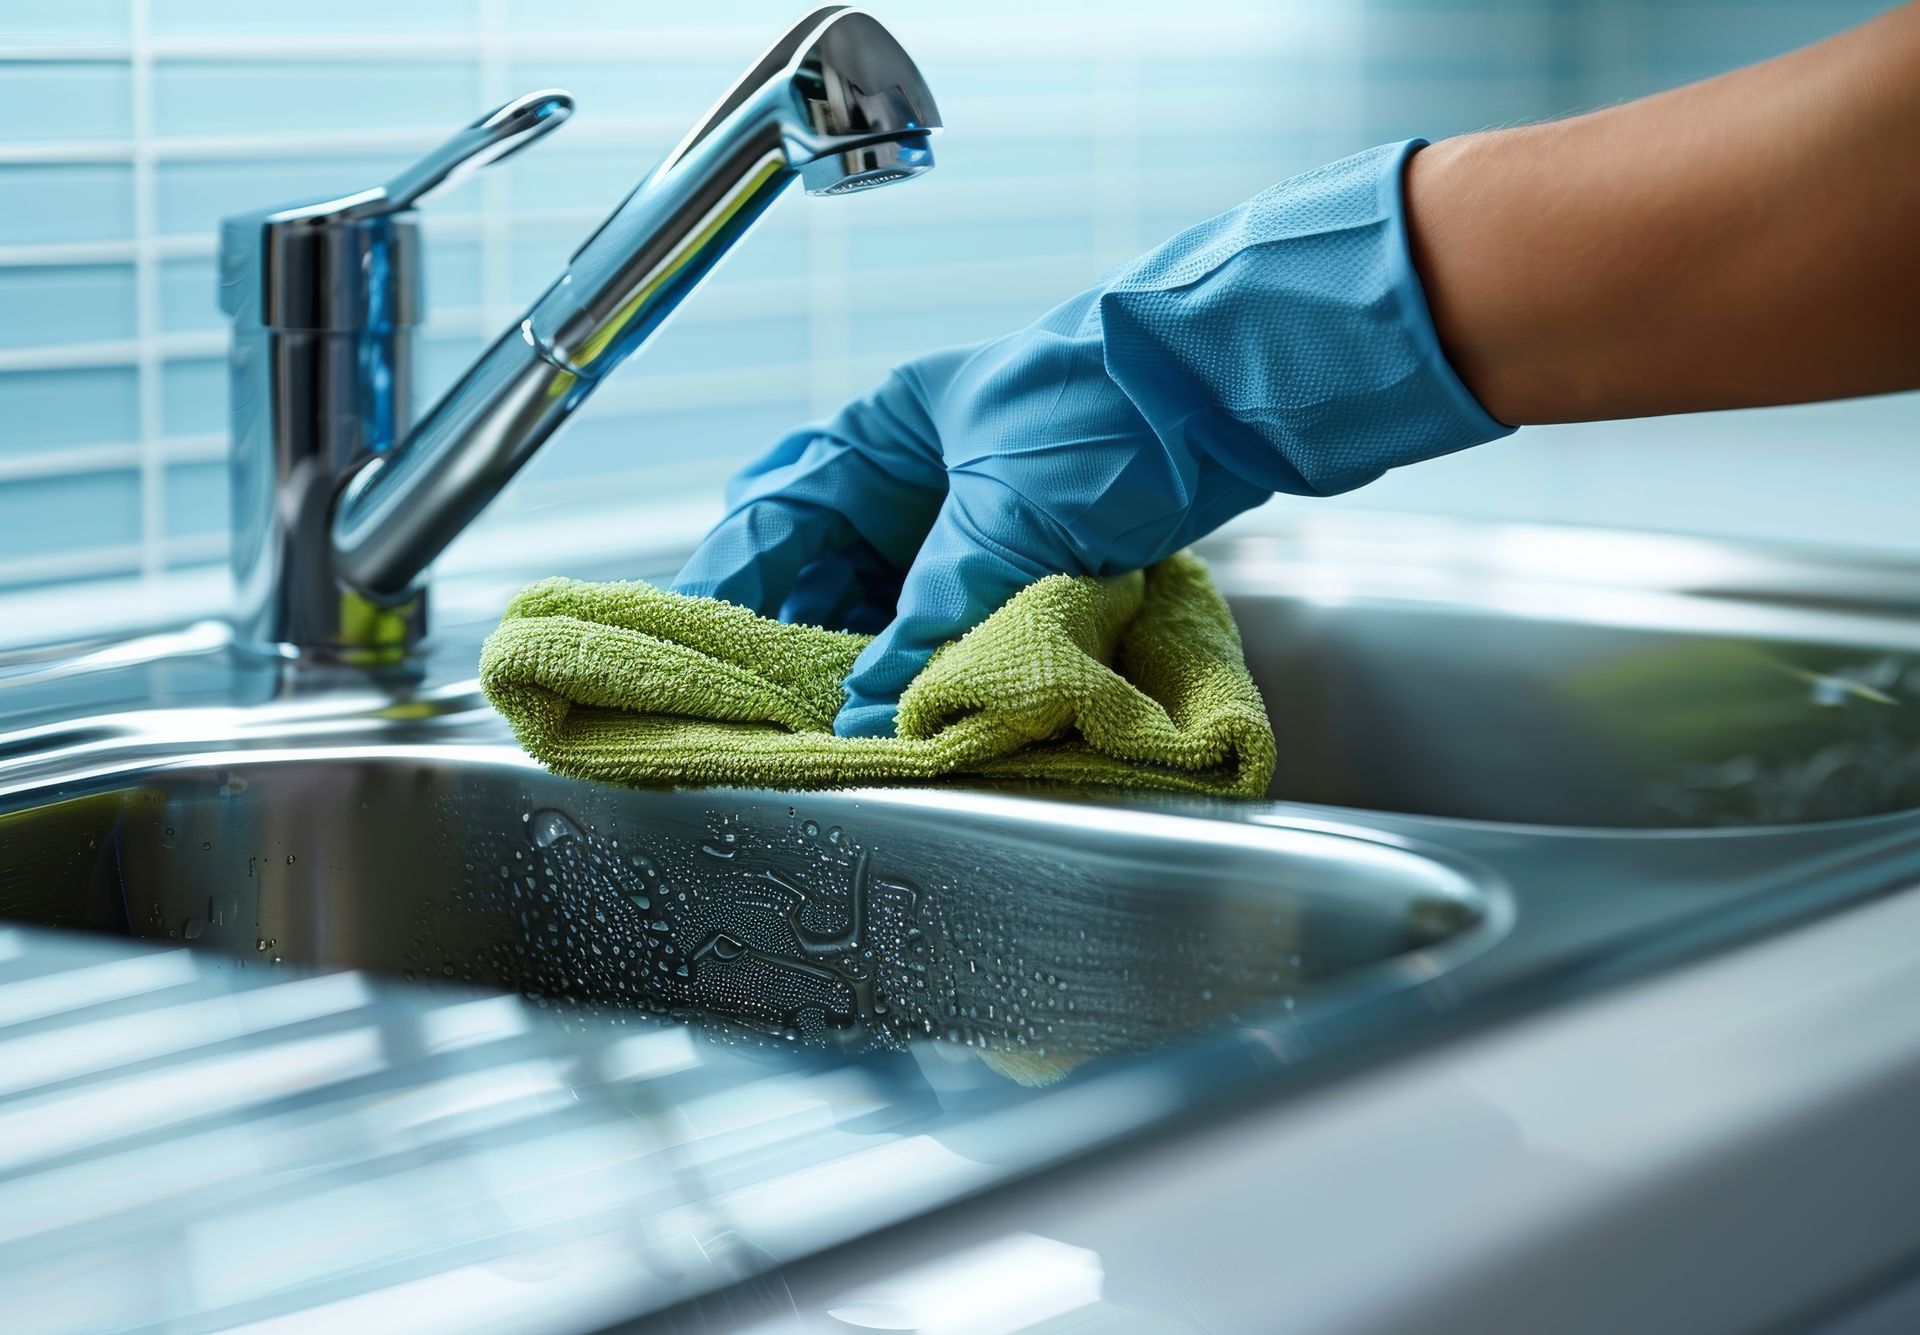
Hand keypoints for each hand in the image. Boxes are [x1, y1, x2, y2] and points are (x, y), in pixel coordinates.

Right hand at [675, 141, 1508, 735]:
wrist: (1228, 393)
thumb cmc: (1110, 413)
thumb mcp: (1001, 522)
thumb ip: (932, 620)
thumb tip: (872, 707)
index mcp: (882, 436)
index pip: (772, 516)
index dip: (730, 589)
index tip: (698, 657)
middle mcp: (911, 475)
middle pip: (818, 567)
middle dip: (792, 639)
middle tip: (770, 710)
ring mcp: (963, 514)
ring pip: (880, 599)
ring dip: (864, 659)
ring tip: (839, 723)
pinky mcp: (1015, 551)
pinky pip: (945, 616)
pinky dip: (928, 659)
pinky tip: (918, 703)